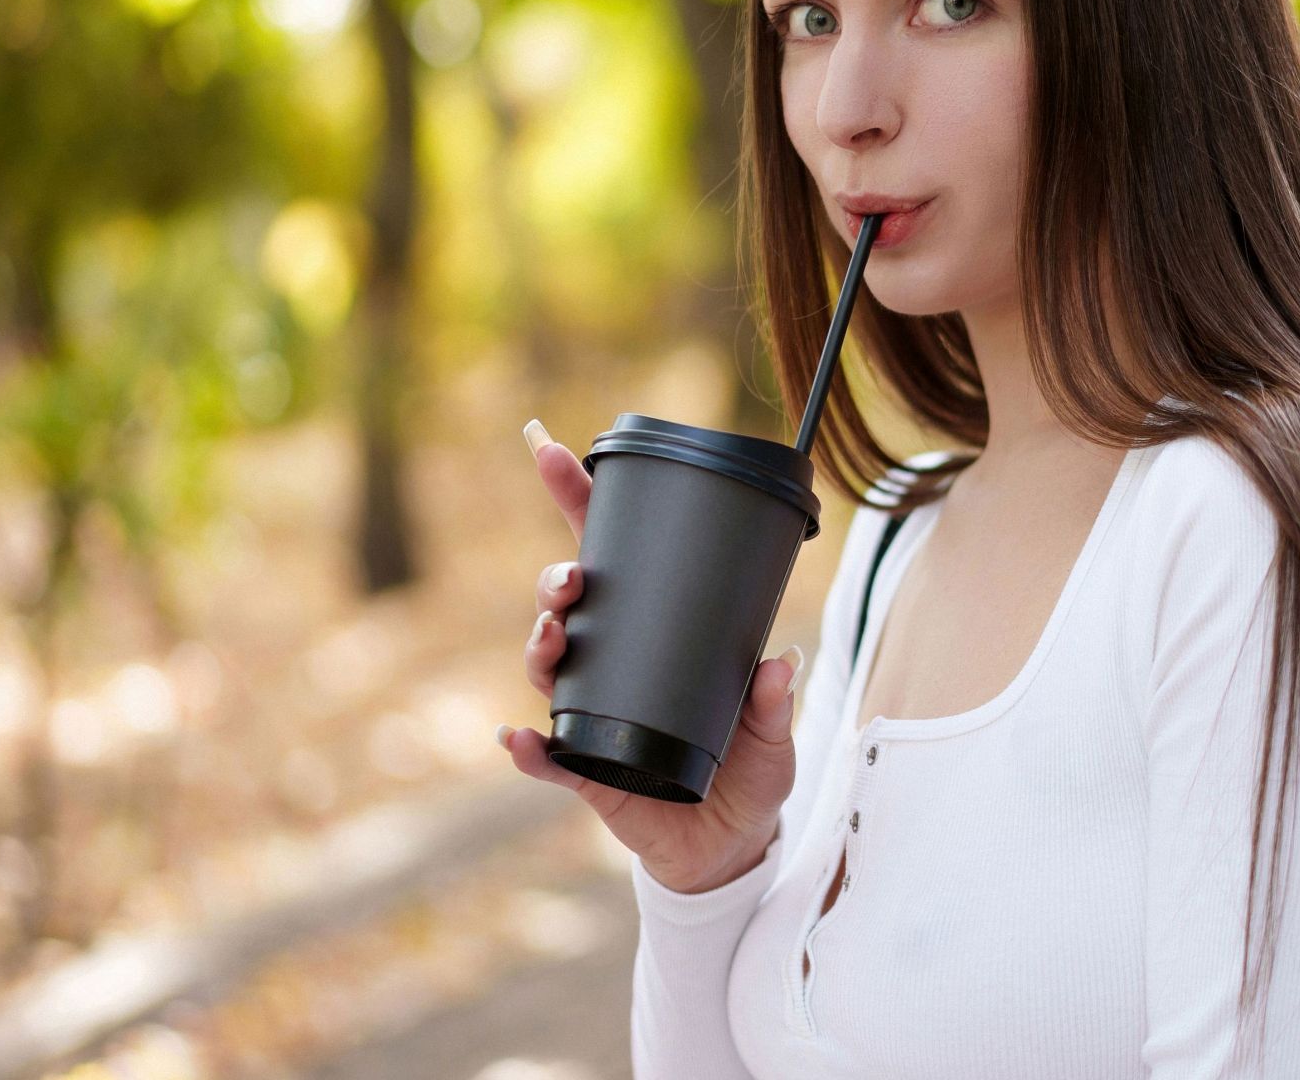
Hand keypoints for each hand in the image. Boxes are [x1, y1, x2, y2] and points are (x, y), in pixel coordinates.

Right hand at [500, 418, 802, 894]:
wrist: (733, 847)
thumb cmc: (750, 771)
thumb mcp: (774, 734)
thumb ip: (773, 702)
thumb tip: (779, 664)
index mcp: (653, 634)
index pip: (610, 558)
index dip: (578, 504)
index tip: (553, 450)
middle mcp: (612, 666)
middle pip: (565, 606)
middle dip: (555, 582)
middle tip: (571, 580)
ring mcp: (593, 716)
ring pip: (548, 669)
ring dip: (540, 646)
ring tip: (552, 635)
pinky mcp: (588, 774)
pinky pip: (549, 759)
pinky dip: (529, 750)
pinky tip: (520, 739)